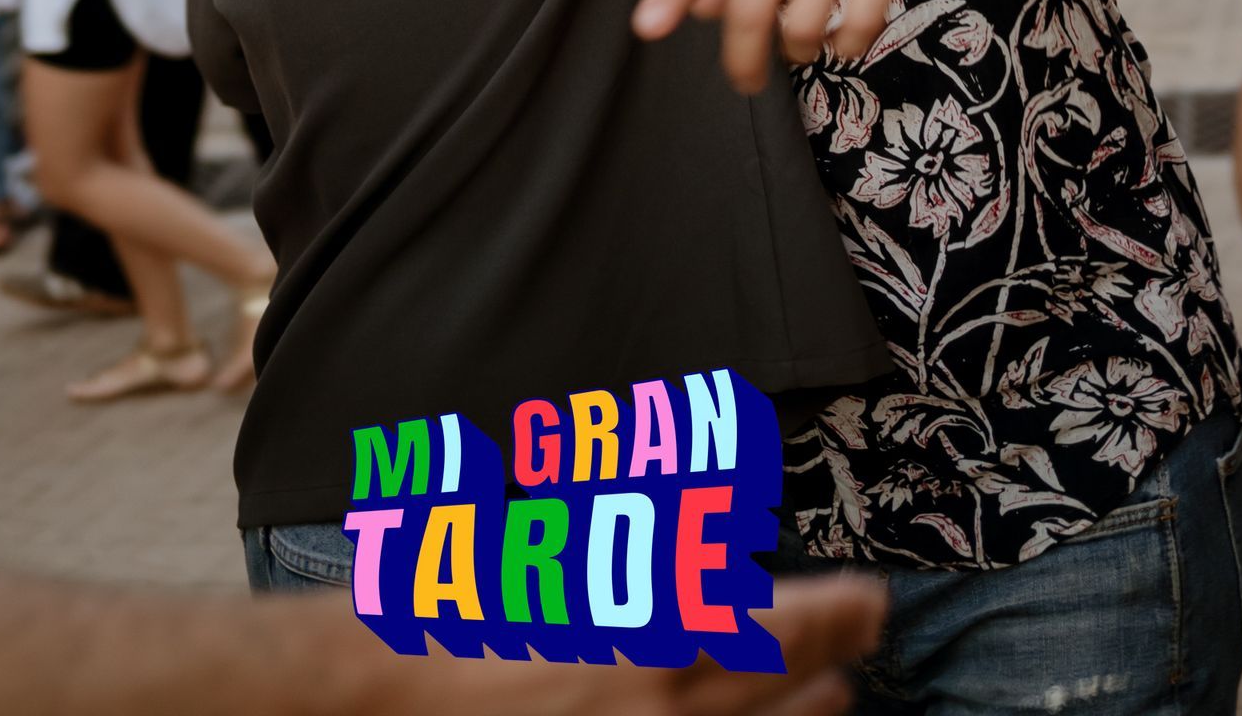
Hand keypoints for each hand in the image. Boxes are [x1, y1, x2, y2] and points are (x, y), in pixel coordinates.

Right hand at [380, 573, 888, 712]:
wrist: (374, 700)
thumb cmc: (452, 615)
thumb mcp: (545, 559)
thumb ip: (624, 553)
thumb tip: (698, 542)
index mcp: (639, 639)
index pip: (766, 627)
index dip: (826, 616)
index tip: (867, 599)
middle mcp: (652, 713)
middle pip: (771, 691)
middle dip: (827, 662)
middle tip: (867, 634)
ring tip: (836, 701)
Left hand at [634, 0, 951, 93]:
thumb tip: (702, 7)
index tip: (648, 26)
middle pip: (750, 8)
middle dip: (742, 60)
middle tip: (746, 79)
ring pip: (804, 29)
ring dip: (798, 50)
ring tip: (802, 41)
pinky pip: (860, 27)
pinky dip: (847, 45)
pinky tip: (843, 35)